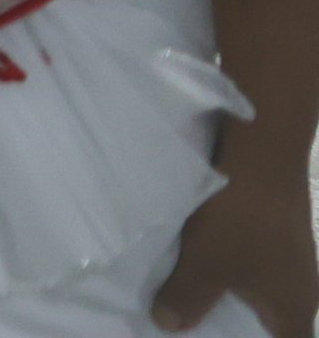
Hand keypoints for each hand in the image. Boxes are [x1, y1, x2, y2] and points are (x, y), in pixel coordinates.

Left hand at [156, 166, 318, 333]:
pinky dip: (230, 267)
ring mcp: (292, 257)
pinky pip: (254, 262)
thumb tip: (167, 325)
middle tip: (194, 324)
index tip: (220, 337)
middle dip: (234, 325)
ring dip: (229, 294)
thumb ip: (186, 300)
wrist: (263, 150)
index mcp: (295, 309)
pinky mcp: (278, 230)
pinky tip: (198, 260)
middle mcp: (303, 287)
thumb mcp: (204, 265)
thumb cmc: (240, 218)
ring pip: (260, 290)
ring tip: (188, 298)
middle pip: (273, 322)